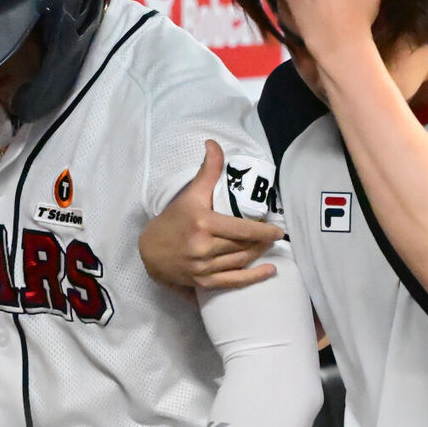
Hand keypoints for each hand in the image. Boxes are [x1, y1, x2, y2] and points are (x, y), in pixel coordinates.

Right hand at [139, 140, 282, 290]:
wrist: (149, 251)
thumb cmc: (173, 220)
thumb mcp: (190, 194)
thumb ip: (207, 170)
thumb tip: (214, 144)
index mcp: (203, 224)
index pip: (241, 229)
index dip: (263, 231)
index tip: (278, 229)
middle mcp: (203, 247)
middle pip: (243, 246)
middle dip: (262, 241)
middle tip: (274, 235)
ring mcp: (203, 267)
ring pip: (240, 261)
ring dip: (258, 254)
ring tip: (269, 246)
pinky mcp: (202, 282)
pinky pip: (232, 282)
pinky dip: (252, 278)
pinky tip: (268, 272)